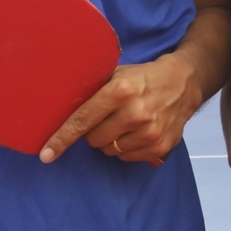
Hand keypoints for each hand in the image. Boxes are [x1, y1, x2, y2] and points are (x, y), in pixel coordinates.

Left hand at [39, 52, 200, 163]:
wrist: (183, 83)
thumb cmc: (144, 77)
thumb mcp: (118, 73)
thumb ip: (95, 88)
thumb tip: (63, 106)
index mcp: (120, 90)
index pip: (82, 120)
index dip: (62, 138)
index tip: (46, 154)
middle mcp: (134, 113)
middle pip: (94, 139)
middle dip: (92, 132)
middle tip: (105, 118)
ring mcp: (148, 132)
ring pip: (109, 150)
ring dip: (110, 140)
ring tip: (123, 123)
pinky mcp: (158, 146)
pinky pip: (126, 158)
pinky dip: (125, 148)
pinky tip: (135, 132)